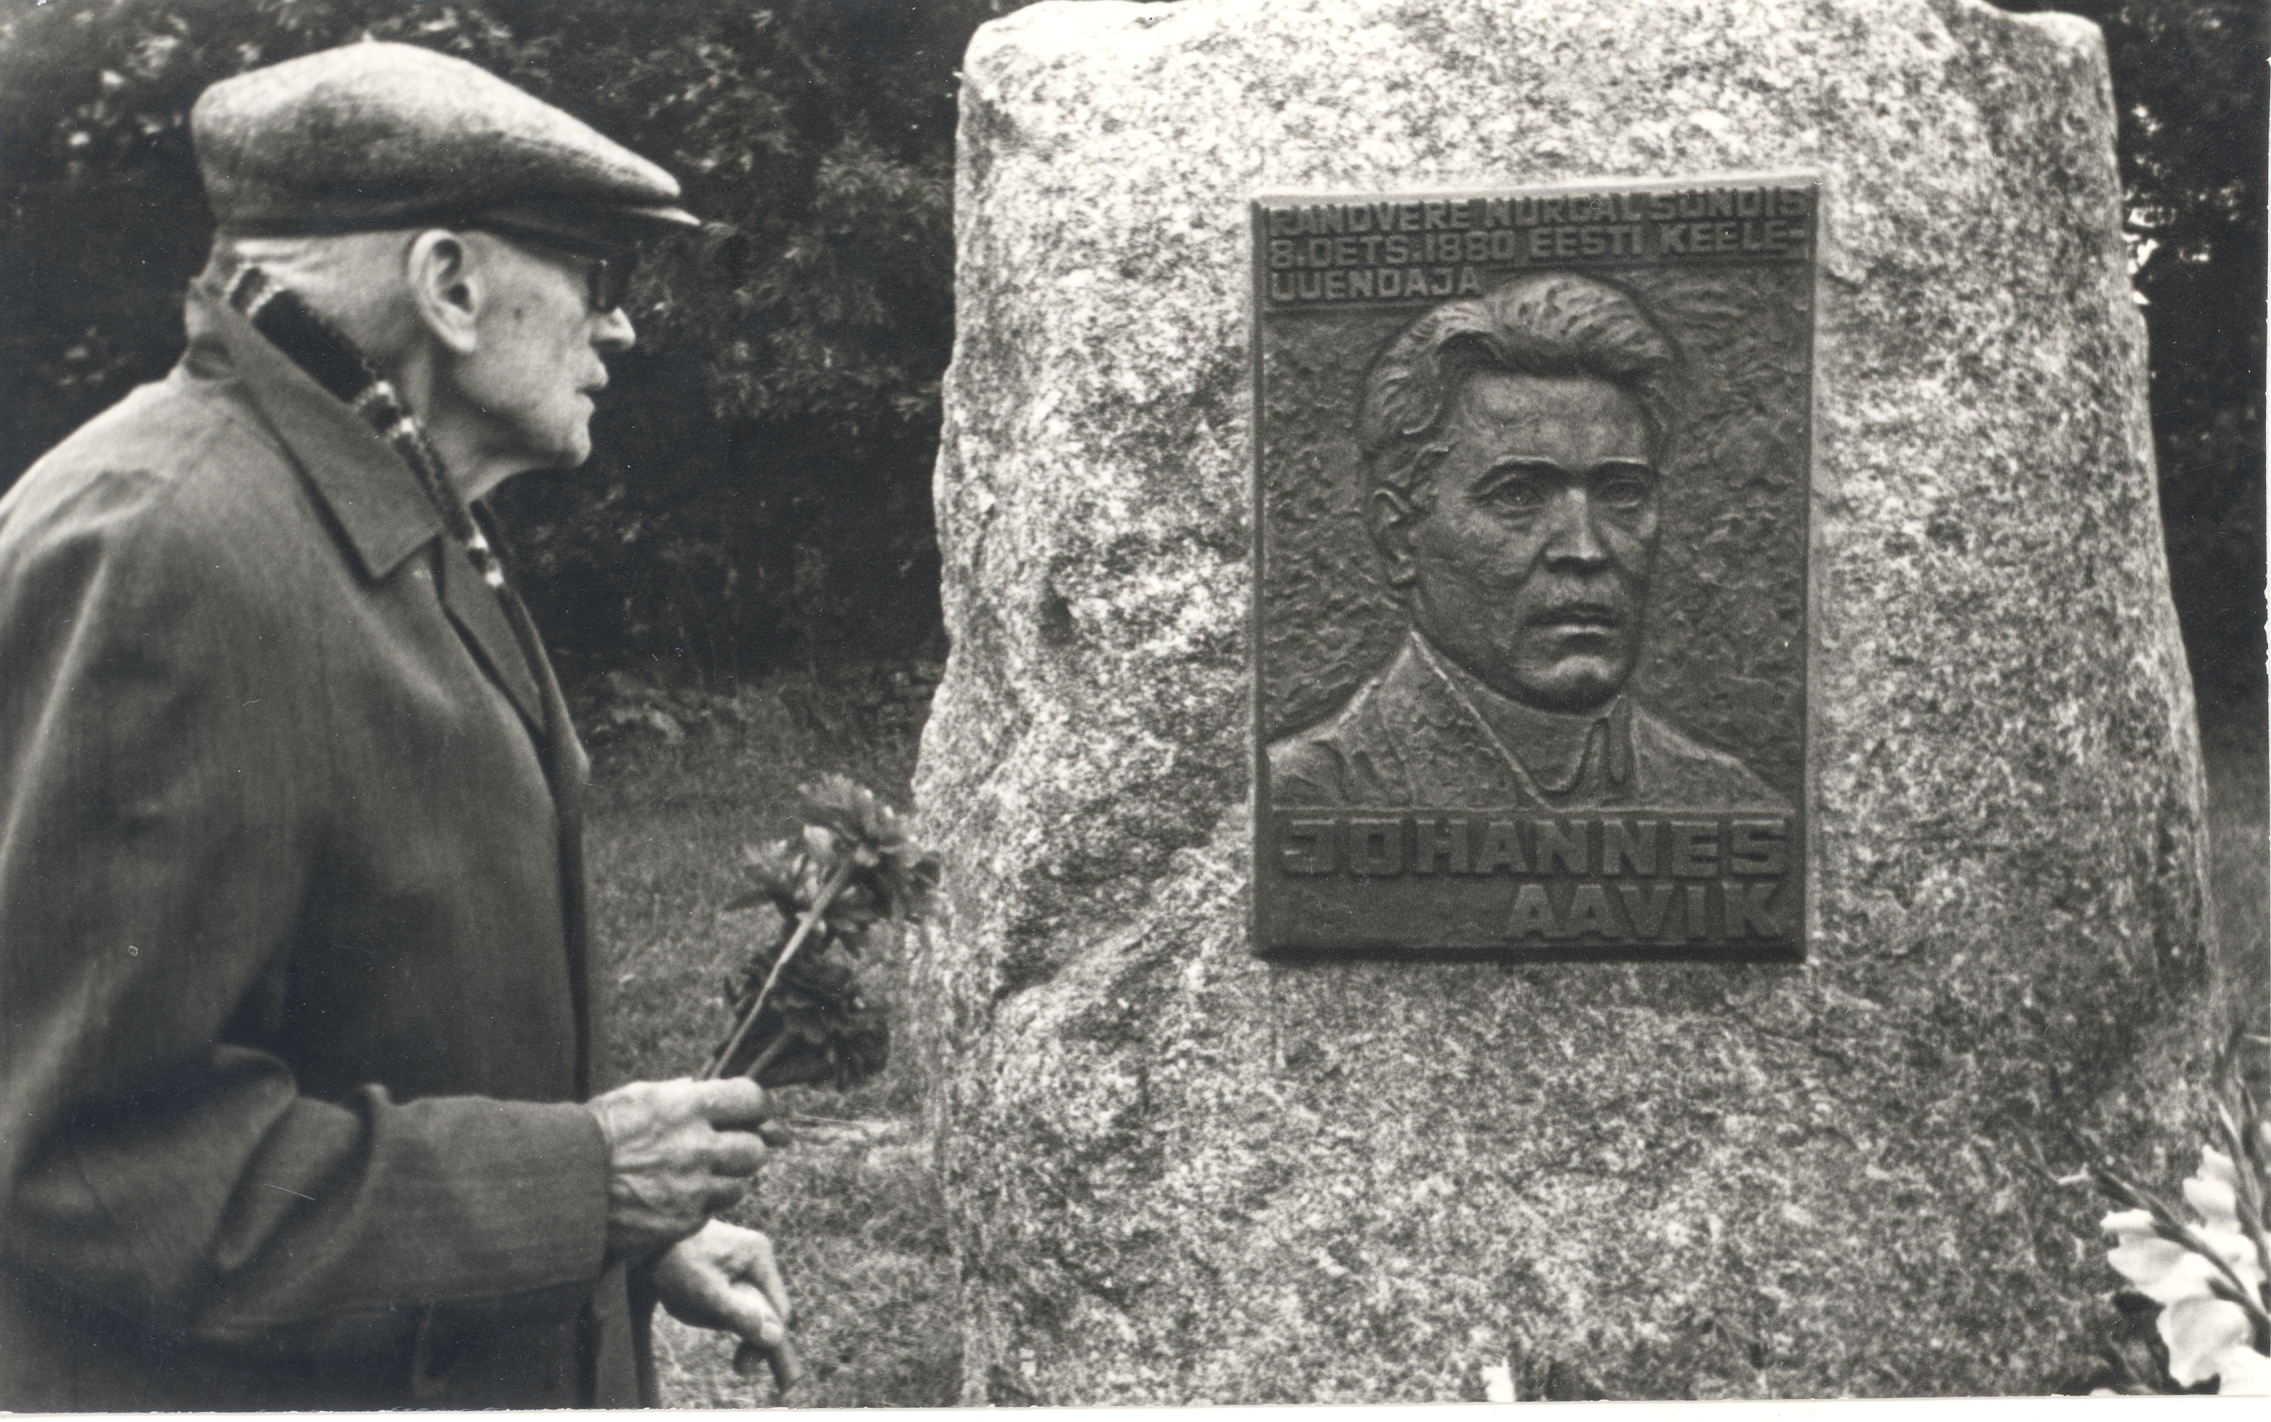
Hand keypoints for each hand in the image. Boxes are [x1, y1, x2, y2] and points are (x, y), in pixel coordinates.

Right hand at [584, 1077, 771, 1260]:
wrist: (563, 1187)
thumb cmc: (594, 1136)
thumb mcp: (635, 1098)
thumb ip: (678, 1094)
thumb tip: (703, 1088)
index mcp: (689, 1106)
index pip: (754, 1100)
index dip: (757, 1108)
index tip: (753, 1114)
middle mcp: (699, 1146)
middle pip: (755, 1149)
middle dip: (743, 1149)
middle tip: (724, 1150)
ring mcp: (694, 1187)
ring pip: (740, 1184)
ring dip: (725, 1181)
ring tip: (695, 1177)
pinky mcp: (685, 1220)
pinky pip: (712, 1211)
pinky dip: (701, 1205)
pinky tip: (676, 1198)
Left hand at [651, 1220, 802, 1388]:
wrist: (643, 1235)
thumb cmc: (675, 1259)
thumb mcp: (707, 1293)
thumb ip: (741, 1316)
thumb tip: (775, 1338)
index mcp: (758, 1256)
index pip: (779, 1309)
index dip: (766, 1339)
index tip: (744, 1366)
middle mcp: (754, 1259)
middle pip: (760, 1310)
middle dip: (733, 1325)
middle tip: (725, 1352)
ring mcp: (738, 1264)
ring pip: (739, 1308)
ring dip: (714, 1317)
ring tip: (683, 1301)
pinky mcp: (720, 1270)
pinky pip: (723, 1301)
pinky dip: (705, 1309)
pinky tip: (682, 1298)